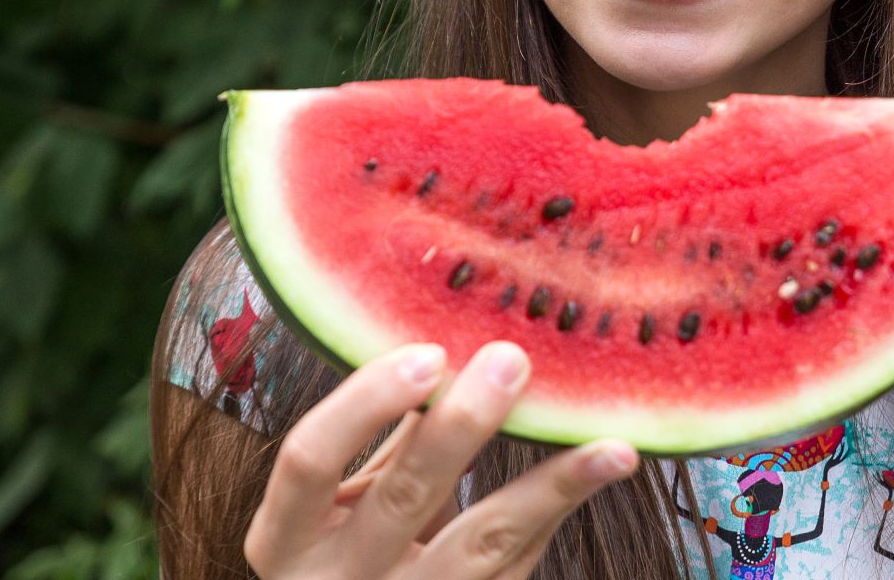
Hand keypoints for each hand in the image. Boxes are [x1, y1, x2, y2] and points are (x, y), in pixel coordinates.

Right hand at [242, 340, 639, 578]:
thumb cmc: (337, 555)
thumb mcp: (335, 505)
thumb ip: (377, 437)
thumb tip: (438, 338)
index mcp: (282, 540)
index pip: (309, 461)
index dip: (365, 404)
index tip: (427, 353)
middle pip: (405, 496)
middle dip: (464, 424)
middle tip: (512, 359)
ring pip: (481, 545)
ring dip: (550, 487)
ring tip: (611, 445)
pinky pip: (513, 568)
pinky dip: (554, 514)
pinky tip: (599, 472)